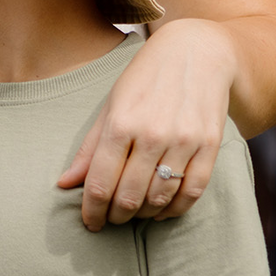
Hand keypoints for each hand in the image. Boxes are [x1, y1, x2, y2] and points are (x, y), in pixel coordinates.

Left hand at [58, 19, 233, 229]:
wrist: (197, 52)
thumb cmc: (144, 80)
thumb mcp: (110, 106)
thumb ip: (90, 149)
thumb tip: (65, 184)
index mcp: (121, 123)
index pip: (100, 182)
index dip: (92, 210)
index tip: (89, 223)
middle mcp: (153, 134)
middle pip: (129, 195)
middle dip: (115, 215)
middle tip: (110, 220)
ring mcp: (184, 140)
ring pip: (160, 197)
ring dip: (143, 214)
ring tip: (133, 213)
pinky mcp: (211, 145)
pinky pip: (193, 191)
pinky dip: (175, 209)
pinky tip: (162, 211)